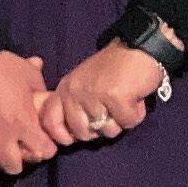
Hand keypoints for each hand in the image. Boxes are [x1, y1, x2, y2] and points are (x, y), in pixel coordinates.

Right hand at [0, 50, 61, 173]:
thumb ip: (38, 81)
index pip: (42, 152)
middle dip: (19, 163)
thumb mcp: (26, 72)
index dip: (46, 149)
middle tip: (18, 152)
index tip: (43, 142)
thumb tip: (42, 70)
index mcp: (22, 123)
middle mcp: (1, 137)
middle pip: (12, 167)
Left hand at [43, 44, 166, 144]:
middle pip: (82, 133)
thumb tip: (73, 136)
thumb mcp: (83, 83)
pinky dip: (135, 114)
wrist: (138, 49)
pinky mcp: (116, 97)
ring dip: (121, 121)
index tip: (76, 138)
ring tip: (124, 101)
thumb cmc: (113, 69)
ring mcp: (94, 95)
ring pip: (108, 131)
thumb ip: (75, 105)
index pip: (49, 121)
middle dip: (100, 131)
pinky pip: (128, 122)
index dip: (62, 136)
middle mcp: (74, 92)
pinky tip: (135, 98)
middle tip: (111, 114)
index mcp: (64, 89)